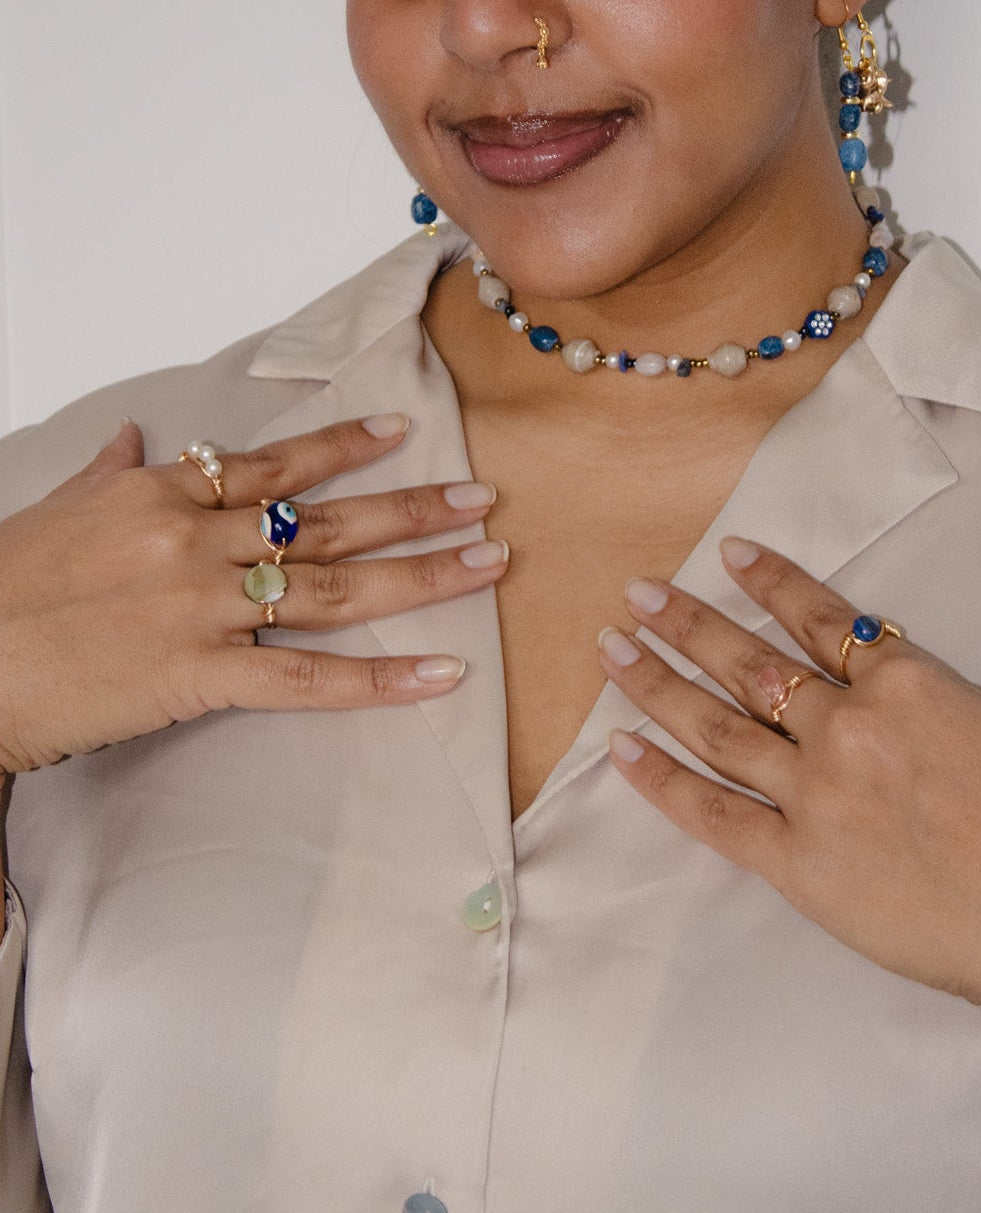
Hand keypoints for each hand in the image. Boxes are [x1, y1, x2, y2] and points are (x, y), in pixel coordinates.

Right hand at [0, 414, 508, 772]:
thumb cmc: (2, 586)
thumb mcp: (56, 510)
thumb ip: (107, 469)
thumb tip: (134, 435)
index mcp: (160, 492)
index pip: (273, 464)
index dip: (344, 447)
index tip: (403, 432)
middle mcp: (194, 539)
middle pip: (328, 519)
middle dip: (414, 508)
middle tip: (482, 499)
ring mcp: (202, 606)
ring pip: (336, 586)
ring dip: (423, 574)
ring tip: (488, 563)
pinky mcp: (199, 675)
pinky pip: (308, 678)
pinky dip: (380, 678)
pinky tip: (440, 674)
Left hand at [597, 537, 980, 1034]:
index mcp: (908, 686)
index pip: (823, 619)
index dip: (772, 582)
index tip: (726, 554)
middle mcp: (847, 729)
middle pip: (750, 664)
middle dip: (686, 624)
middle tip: (635, 593)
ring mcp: (814, 796)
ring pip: (717, 728)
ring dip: (656, 685)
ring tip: (610, 649)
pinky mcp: (796, 866)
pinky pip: (713, 816)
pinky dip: (662, 783)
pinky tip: (621, 750)